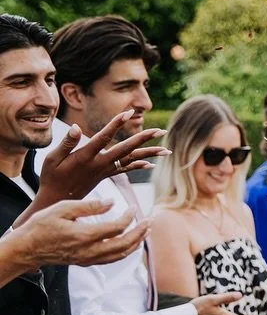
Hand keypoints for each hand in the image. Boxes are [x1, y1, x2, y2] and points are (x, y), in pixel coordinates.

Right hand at [5, 198, 148, 270]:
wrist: (26, 248)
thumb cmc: (41, 226)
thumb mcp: (62, 209)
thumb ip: (89, 206)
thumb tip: (112, 202)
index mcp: (85, 235)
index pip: (117, 227)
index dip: (129, 217)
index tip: (132, 206)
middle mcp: (89, 250)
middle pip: (124, 244)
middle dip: (140, 232)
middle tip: (149, 221)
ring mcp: (88, 259)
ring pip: (120, 255)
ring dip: (136, 243)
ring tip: (145, 232)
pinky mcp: (85, 262)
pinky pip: (111, 260)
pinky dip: (124, 252)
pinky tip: (129, 244)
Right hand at [35, 112, 167, 204]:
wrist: (58, 201)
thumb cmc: (51, 177)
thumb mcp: (52, 159)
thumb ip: (66, 143)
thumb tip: (77, 127)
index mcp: (86, 156)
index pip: (104, 137)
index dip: (116, 124)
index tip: (128, 113)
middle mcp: (100, 163)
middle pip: (126, 149)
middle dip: (144, 139)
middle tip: (161, 130)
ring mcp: (105, 170)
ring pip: (131, 159)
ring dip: (149, 154)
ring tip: (167, 150)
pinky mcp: (107, 175)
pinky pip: (126, 169)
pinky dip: (138, 165)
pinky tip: (150, 163)